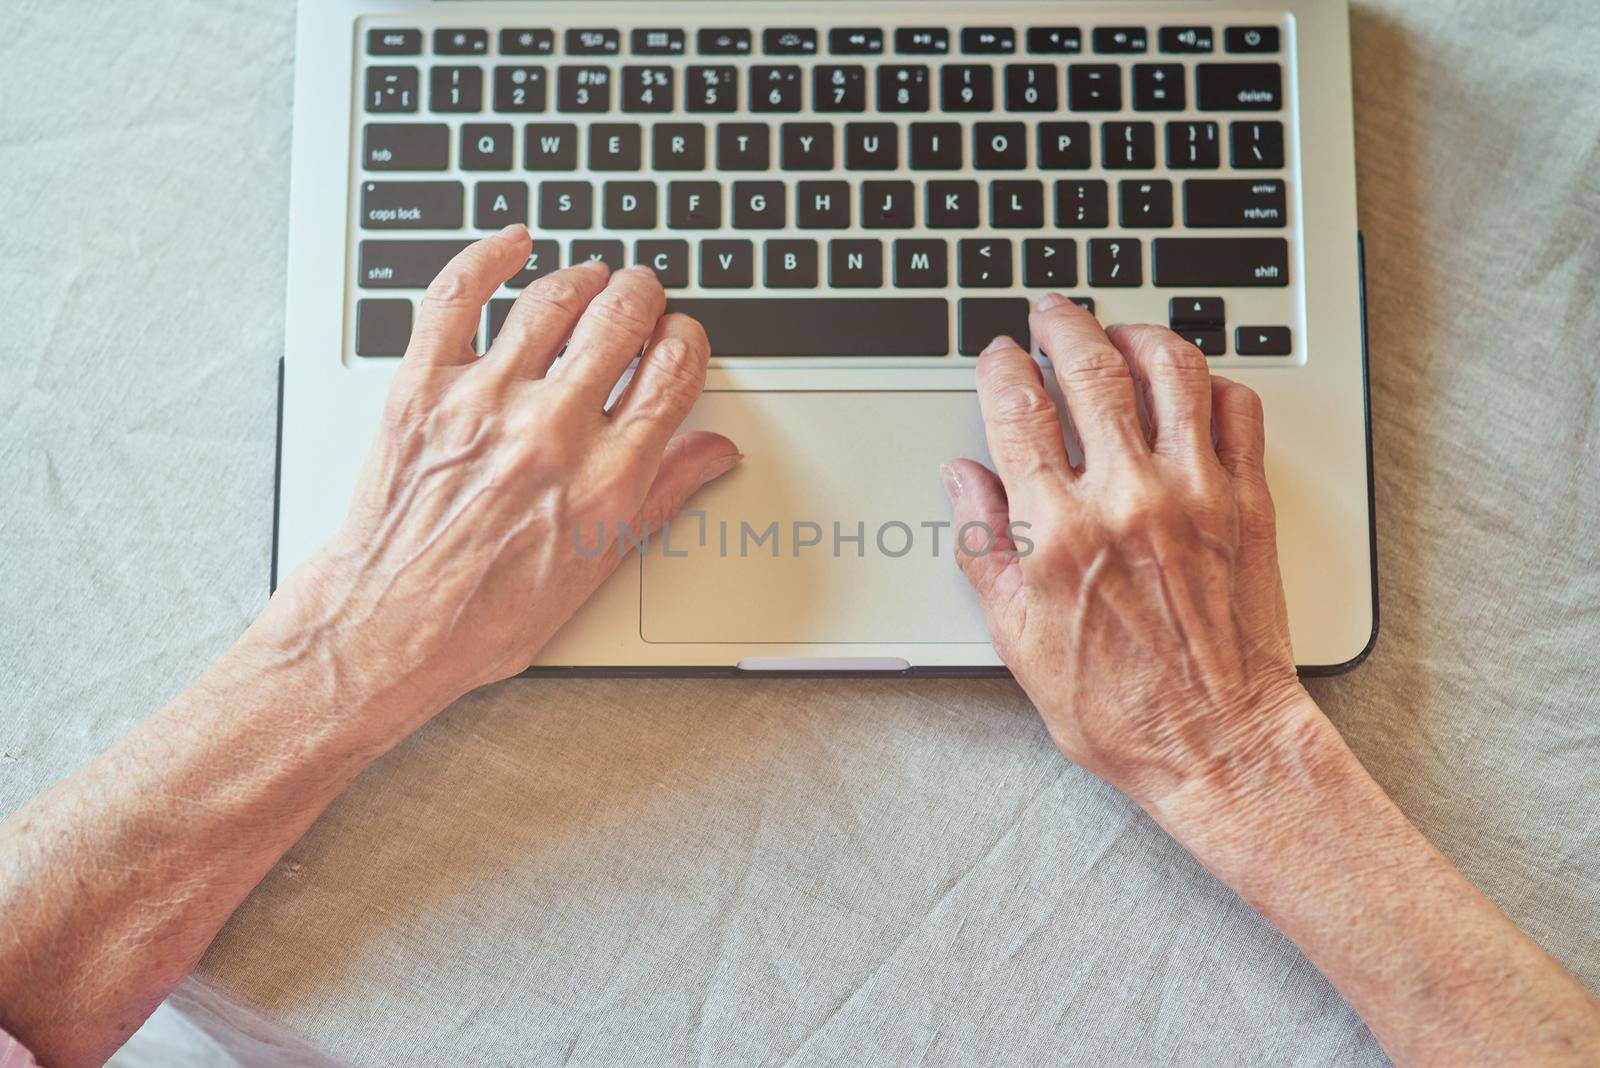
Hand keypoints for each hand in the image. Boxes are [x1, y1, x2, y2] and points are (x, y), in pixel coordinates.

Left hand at [277, 226, 738, 713]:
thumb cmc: (489, 614)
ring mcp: (484, 401)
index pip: (674, 371)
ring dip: (584, 278)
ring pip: (552, 299)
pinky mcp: (422, 388)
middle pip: (622, 320)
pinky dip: (488, 258)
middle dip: (644, 297)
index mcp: (607, 475)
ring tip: (592, 279)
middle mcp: (552, 429)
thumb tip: (714, 453)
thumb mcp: (600, 566)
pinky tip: (512, 244)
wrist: (391, 627)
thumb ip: (664, 494)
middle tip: (642, 298)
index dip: (688, 342)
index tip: (680, 341)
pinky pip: (456, 297)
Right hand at [945, 294, 1311, 807]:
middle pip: (1091, 369)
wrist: (1219, 742)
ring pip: (1173, 370)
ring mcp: (1197, 493)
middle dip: (1063, 325)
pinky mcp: (1249, 503)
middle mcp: (1128, 497)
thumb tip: (963, 480)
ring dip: (1140, 336)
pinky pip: (1238, 411)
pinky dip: (1213, 384)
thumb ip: (982, 547)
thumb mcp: (1016, 637)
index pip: (1018, 410)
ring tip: (1121, 333)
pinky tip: (1193, 388)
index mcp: (1058, 530)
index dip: (1002, 367)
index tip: (998, 356)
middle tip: (1053, 313)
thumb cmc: (1118, 707)